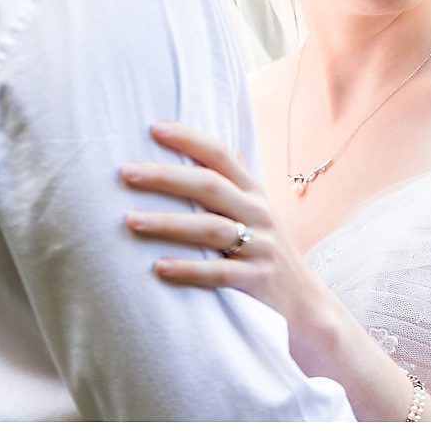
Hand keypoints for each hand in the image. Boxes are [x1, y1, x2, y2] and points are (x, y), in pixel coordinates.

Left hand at [121, 123, 347, 367]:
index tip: (154, 127)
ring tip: (130, 220)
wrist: (304, 303)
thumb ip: (232, 186)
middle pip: (210, 186)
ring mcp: (260, 247)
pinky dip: (188, 270)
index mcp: (254, 193)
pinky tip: (158, 268)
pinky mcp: (256, 280)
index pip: (221, 155)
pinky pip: (219, 273)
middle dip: (167, 177)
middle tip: (126, 172)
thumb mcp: (255, 214)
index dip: (190, 138)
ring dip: (168, 224)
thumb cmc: (265, 252)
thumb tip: (204, 151)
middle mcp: (259, 214)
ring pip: (211, 229)